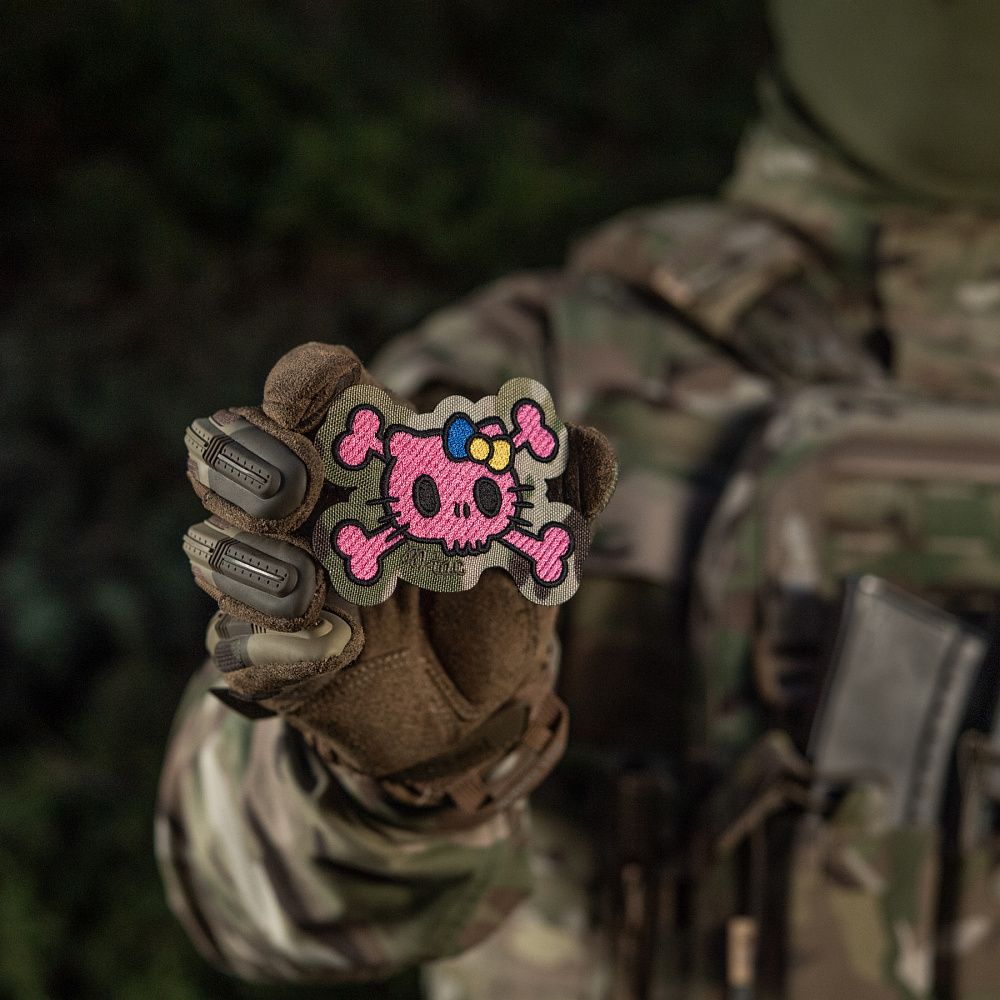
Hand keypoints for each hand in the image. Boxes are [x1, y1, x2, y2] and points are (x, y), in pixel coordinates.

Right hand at [182, 343, 616, 814]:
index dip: (303, 382)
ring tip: (318, 588)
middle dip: (252, 459)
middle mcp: (308, 514)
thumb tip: (590, 447)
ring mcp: (280, 584)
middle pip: (228, 451)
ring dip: (253, 557)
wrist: (476, 711)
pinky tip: (333, 649)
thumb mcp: (535, 555)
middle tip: (303, 488)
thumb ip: (560, 501)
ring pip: (212, 545)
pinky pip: (234, 644)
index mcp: (365, 464)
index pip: (308, 393)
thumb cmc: (493, 610)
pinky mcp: (272, 657)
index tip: (315, 395)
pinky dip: (272, 643)